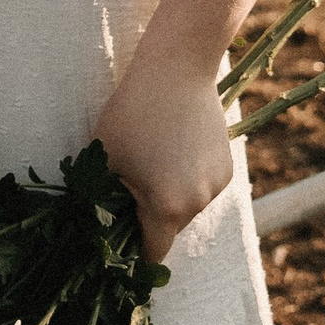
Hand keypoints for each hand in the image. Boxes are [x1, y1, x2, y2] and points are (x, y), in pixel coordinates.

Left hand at [94, 31, 236, 262]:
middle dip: (149, 219)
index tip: (119, 250)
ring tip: (151, 162)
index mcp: (167, 208)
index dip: (133, 255)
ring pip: (186, 208)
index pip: (152, 253)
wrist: (177, 69)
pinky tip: (172, 150)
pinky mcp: (227, 168)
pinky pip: (201, 188)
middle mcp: (198, 203)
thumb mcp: (105, 160)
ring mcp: (217, 186)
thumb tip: (97, 229)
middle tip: (128, 191)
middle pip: (169, 229)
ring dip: (169, 198)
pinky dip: (186, 180)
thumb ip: (103, 201)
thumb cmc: (132, 113)